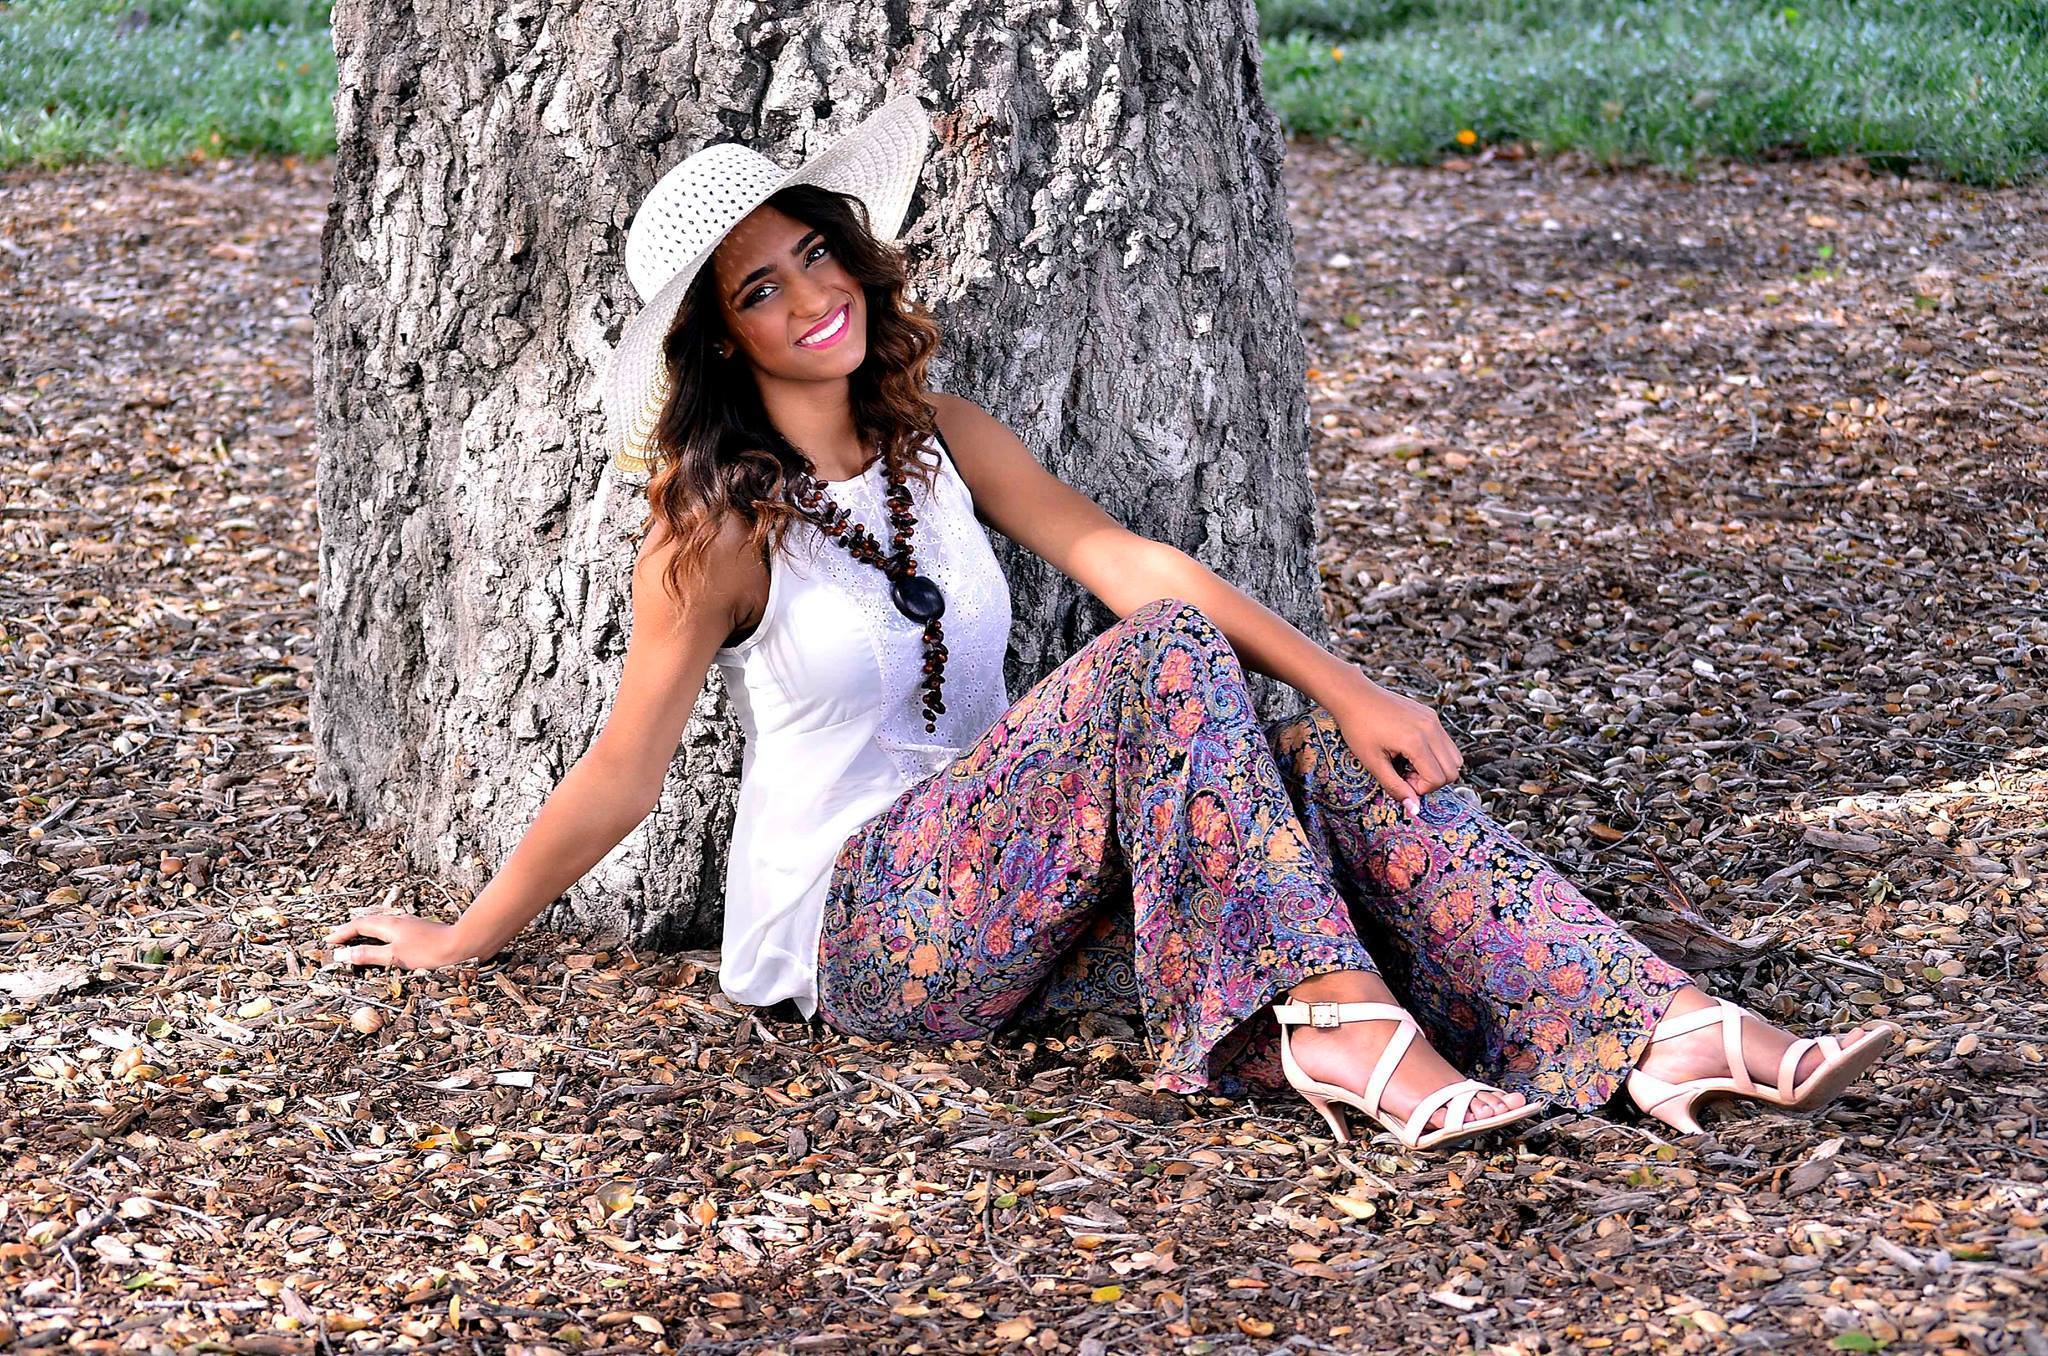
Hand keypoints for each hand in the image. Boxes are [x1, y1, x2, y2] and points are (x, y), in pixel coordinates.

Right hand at [325, 913, 472, 969]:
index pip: (358, 925)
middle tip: (338, 940)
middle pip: (368, 922)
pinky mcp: (419, 930)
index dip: (342, 934)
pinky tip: (386, 942)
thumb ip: (368, 955)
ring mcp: (409, 924)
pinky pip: (392, 930)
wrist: (463, 945)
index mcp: (389, 925)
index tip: (328, 942)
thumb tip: (343, 954)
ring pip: (381, 924)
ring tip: (357, 939)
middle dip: (351, 930)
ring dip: (366, 932)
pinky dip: (380, 935)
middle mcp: (398, 920)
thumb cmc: (430, 952)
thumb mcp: (395, 956)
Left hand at [1330, 682, 1464, 815]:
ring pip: (1454, 757)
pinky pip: (1446, 743)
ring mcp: (1433, 720)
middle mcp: (1430, 728)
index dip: (1421, 788)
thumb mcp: (1373, 762)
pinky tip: (1410, 751)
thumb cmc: (1358, 727)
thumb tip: (1413, 808)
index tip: (1402, 781)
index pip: (1438, 779)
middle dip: (1432, 780)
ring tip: (1409, 763)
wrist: (1354, 696)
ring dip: (1436, 767)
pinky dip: (1435, 754)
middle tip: (1406, 774)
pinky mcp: (1431, 715)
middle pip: (1453, 770)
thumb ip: (1395, 787)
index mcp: (1416, 741)